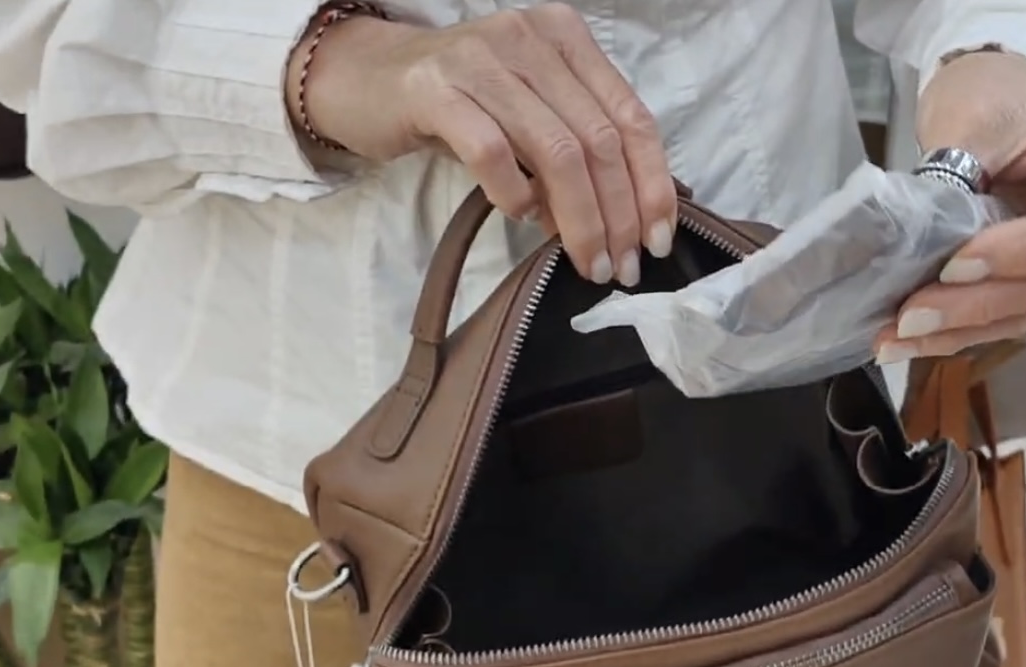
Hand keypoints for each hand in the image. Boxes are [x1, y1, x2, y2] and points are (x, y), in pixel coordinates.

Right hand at [291, 3, 674, 284]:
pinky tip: (522, 216)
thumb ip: (575, 149)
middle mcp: (531, 38)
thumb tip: (620, 218)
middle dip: (619, 216)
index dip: (652, 185)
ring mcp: (483, 59)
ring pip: (557, 151)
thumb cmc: (458, 106)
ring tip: (587, 263)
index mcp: (566, 38)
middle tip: (621, 268)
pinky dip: (516, 195)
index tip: (657, 240)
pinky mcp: (436, 89)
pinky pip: (493, 152)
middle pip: (599, 141)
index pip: (631, 117)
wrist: (367, 80)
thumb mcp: (528, 114)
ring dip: (580, 220)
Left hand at [875, 51, 1025, 362]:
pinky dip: (956, 331)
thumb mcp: (987, 115)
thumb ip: (963, 174)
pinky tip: (905, 340)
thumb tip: (910, 241)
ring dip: (958, 331)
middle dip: (978, 305)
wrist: (1005, 107)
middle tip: (909, 317)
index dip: (1025, 252)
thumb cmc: (1005, 97)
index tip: (954, 264)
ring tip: (894, 339)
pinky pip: (1009, 316)